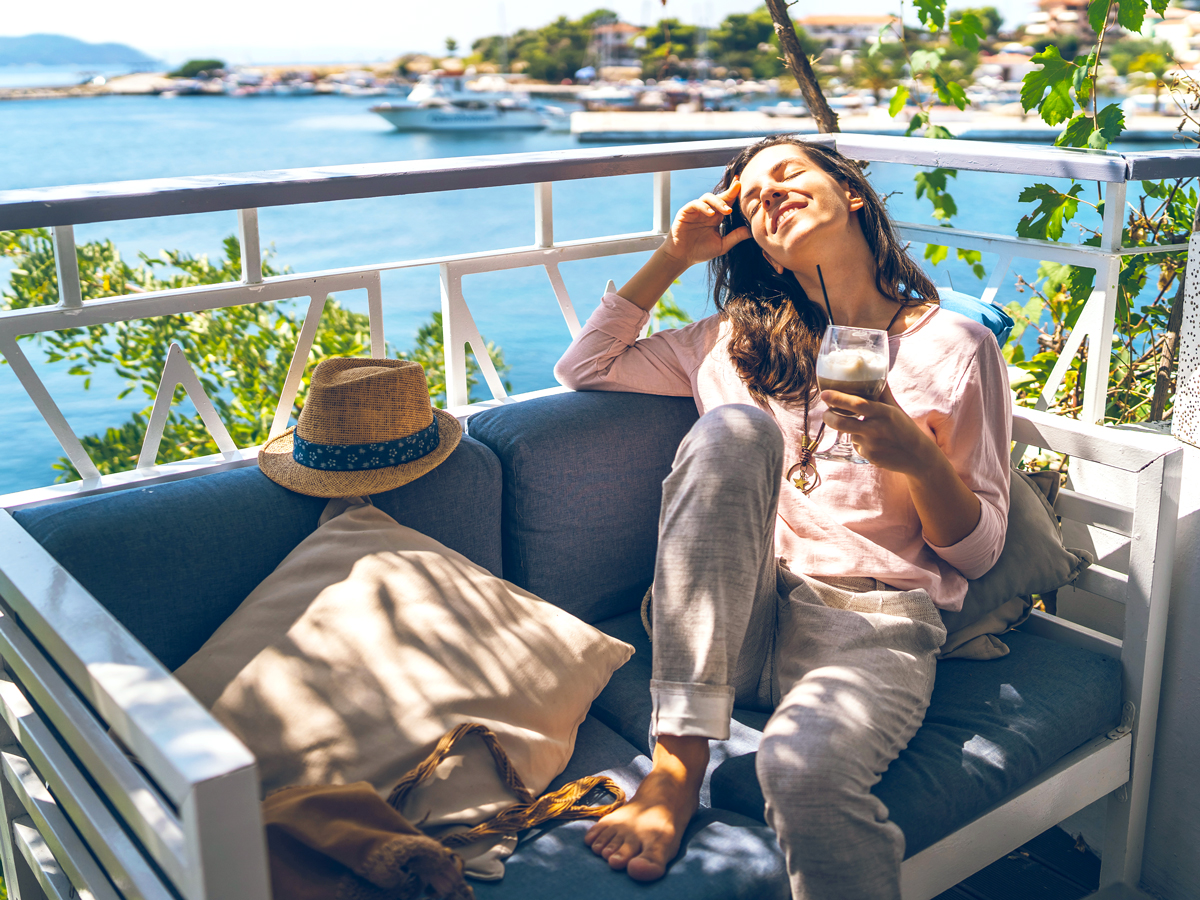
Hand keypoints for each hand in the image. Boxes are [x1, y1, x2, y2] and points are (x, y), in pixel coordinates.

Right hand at [660, 181, 751, 268]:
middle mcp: (707, 212)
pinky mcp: (686, 212)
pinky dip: (704, 207)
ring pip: (708, 198)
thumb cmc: (700, 252)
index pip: (727, 202)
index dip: (734, 193)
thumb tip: (751, 231)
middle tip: (738, 190)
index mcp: (716, 217)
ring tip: (726, 211)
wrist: (681, 258)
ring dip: (718, 202)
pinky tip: (711, 214)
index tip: (742, 186)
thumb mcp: (722, 245)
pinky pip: (695, 204)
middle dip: (729, 193)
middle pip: (719, 197)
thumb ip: (735, 237)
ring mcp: (696, 211)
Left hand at [819, 383, 934, 475]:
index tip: (824, 394)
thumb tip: (877, 371)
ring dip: (849, 430)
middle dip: (828, 417)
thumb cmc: (905, 428)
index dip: (838, 398)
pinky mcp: (869, 456)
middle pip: (841, 423)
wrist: (917, 456)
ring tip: (862, 428)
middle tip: (826, 413)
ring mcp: (871, 444)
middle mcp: (876, 429)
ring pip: (848, 434)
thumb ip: (882, 392)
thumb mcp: (895, 408)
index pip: (857, 403)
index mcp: (883, 413)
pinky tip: (873, 442)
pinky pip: (856, 445)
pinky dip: (859, 441)